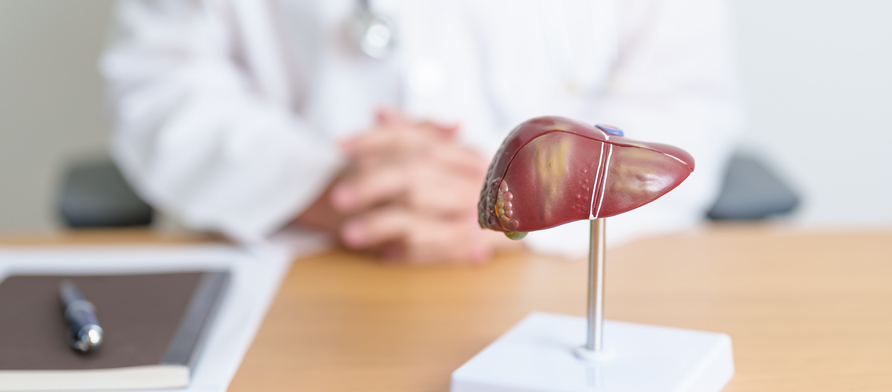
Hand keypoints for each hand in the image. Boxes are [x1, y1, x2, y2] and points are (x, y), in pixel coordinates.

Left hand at [330, 109, 520, 263]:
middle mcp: (471, 177)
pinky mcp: (475, 242)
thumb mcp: (450, 154)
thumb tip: (381, 113)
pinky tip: (386, 254)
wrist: (535, 215)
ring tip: (350, 234)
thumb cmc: (478, 184)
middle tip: (339, 198)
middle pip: (413, 175)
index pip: (413, 138)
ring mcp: (474, 210)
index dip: (374, 139)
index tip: (340, 146)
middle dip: (372, 185)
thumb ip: (415, 132)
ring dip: (382, 225)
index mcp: (461, 150)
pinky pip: (434, 248)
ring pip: (420, 214)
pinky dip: (409, 252)